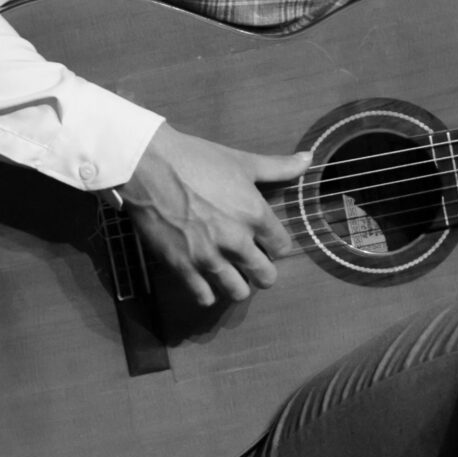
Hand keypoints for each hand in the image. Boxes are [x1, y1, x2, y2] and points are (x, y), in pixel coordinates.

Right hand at [122, 122, 309, 307]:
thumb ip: (279, 167)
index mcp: (256, 215)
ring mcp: (209, 257)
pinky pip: (204, 296)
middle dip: (262, 271)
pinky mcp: (182, 266)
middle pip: (266, 277)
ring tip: (229, 273)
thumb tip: (308, 159)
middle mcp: (237, 241)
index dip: (275, 245)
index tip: (264, 241)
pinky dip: (207, 292)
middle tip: (250, 262)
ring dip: (237, 284)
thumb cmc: (197, 159)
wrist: (149, 166)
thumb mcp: (243, 162)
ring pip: (238, 292)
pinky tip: (205, 280)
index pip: (283, 248)